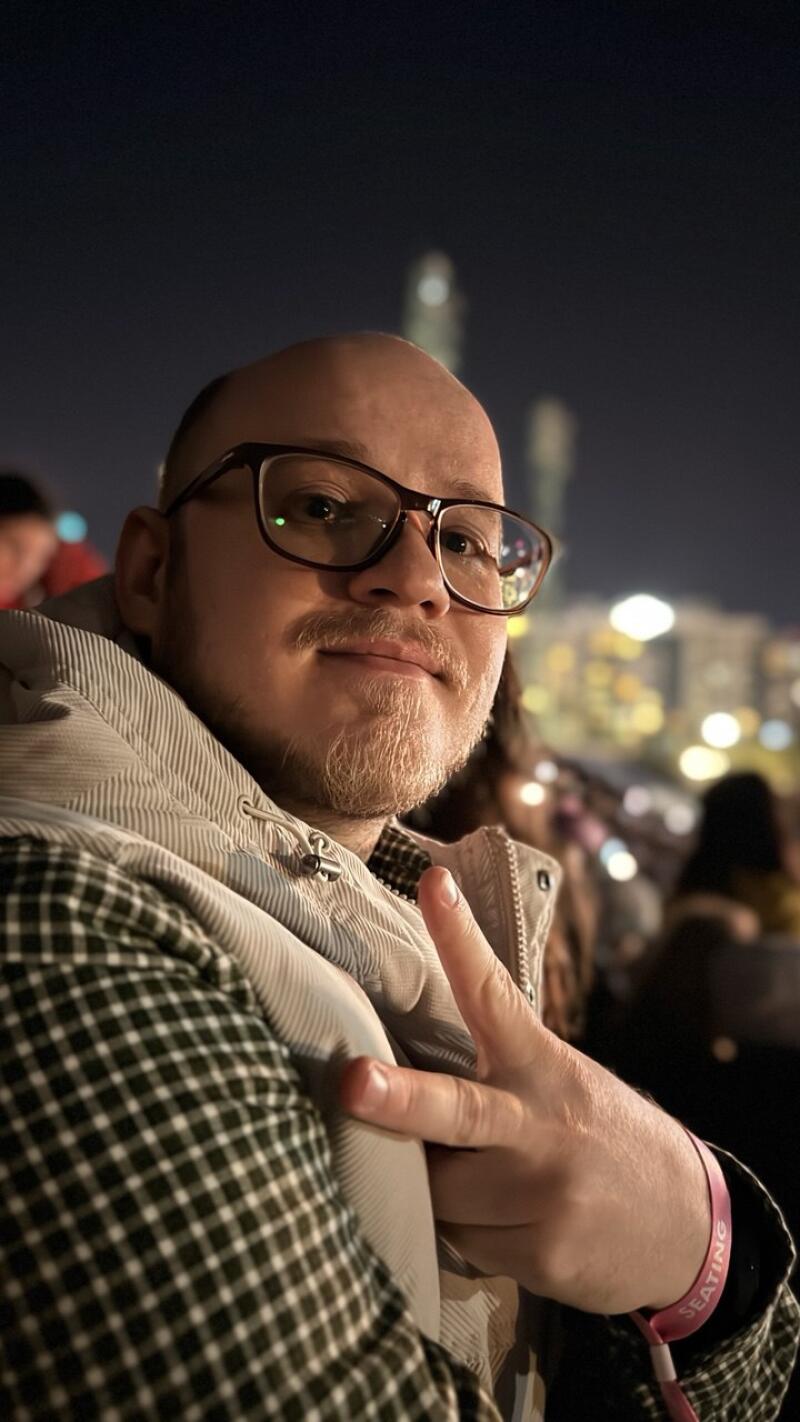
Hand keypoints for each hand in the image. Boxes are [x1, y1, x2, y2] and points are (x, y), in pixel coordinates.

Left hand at [339, 866, 709, 1314]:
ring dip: (441, 1188)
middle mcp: (541, 1126)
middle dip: (399, 1100)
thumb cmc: (596, 1135)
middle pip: (457, 1110)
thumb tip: (391, 1058)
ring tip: (487, 1181)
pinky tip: (510, 1223)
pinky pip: (461, 1242)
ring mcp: (542, 1194)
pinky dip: (468, 1231)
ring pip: (440, 1193)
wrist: (686, 1224)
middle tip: (353, 1082)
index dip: (459, 939)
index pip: (493, 995)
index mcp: (543, 1067)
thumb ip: (494, 1069)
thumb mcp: (559, 1082)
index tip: (431, 885)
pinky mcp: (541, 1253)